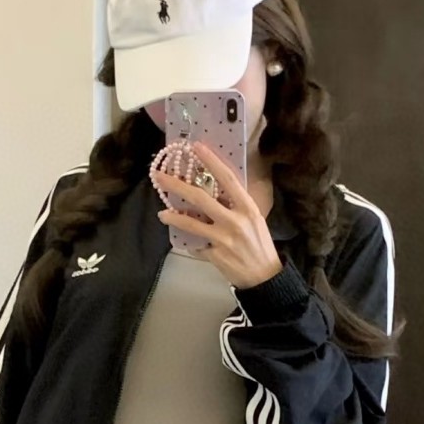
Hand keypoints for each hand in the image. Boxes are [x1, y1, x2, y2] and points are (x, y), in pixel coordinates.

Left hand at [155, 141, 282, 289]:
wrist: (264, 276)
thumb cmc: (260, 244)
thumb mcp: (254, 219)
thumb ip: (236, 205)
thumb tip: (215, 191)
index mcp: (248, 207)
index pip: (227, 179)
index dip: (211, 161)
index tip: (196, 147)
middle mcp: (235, 220)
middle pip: (200, 198)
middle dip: (177, 186)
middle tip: (160, 177)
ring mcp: (223, 239)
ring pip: (191, 223)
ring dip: (174, 216)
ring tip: (162, 213)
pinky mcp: (214, 255)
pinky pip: (197, 244)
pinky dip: (191, 242)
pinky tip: (187, 241)